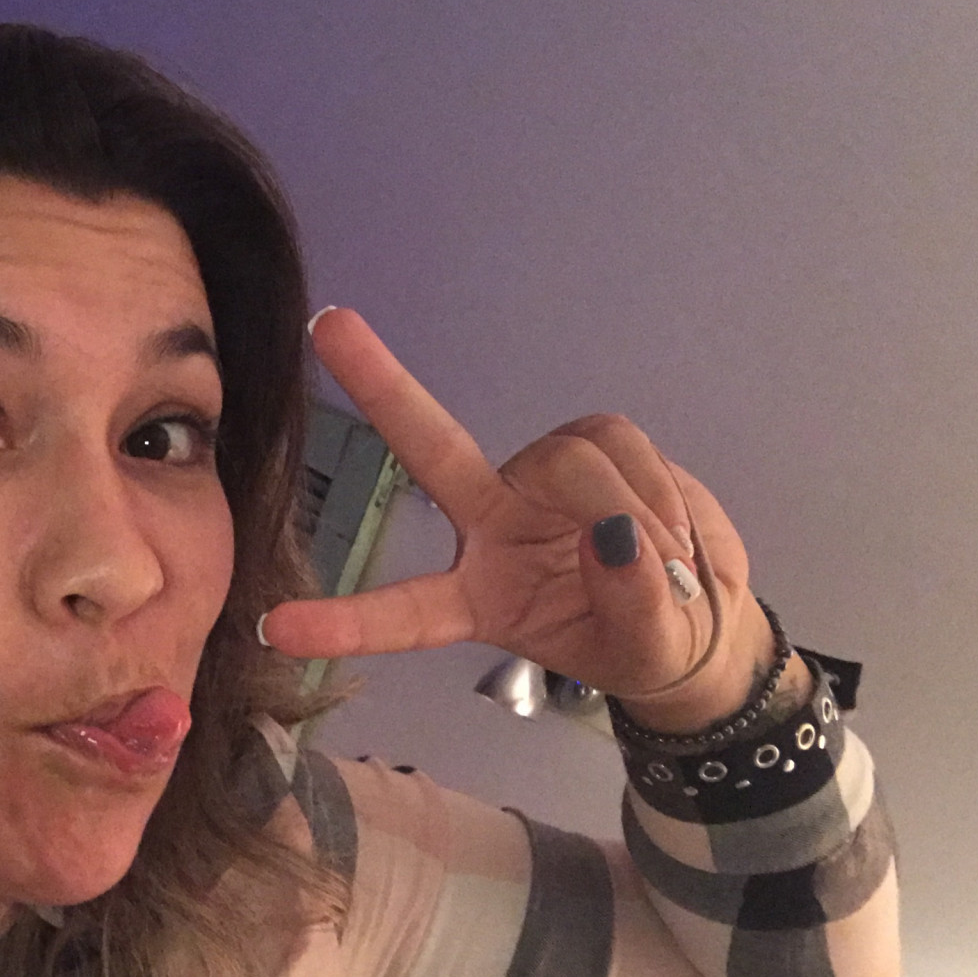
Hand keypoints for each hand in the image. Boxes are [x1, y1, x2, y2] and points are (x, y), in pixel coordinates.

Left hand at [258, 308, 782, 730]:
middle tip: (329, 324)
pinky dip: (658, 488)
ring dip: (634, 507)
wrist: (699, 613)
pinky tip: (674, 530)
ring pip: (571, 460)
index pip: (402, 612)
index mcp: (476, 597)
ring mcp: (536, 479)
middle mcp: (489, 523)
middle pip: (429, 447)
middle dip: (381, 385)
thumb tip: (616, 537)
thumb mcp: (646, 651)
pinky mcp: (592, 445)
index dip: (345, 622)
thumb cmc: (646, 641)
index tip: (278, 628)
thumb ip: (634, 606)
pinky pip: (619, 442)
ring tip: (668, 562)